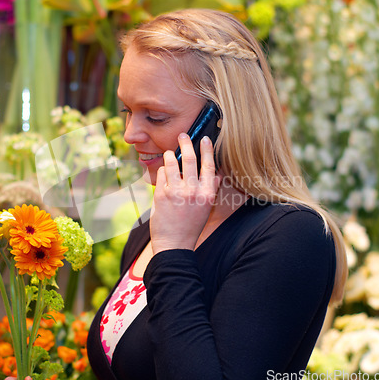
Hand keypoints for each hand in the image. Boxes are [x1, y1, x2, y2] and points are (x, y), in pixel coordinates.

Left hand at [150, 133, 220, 253]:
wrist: (174, 244)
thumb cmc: (190, 226)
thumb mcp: (206, 208)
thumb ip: (211, 190)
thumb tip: (217, 175)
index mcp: (207, 194)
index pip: (209, 166)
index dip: (207, 150)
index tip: (204, 139)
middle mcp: (193, 191)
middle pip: (190, 159)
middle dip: (186, 143)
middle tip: (182, 135)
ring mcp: (176, 192)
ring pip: (172, 163)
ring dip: (170, 155)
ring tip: (169, 153)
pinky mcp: (161, 194)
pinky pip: (161, 174)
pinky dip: (162, 171)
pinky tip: (163, 174)